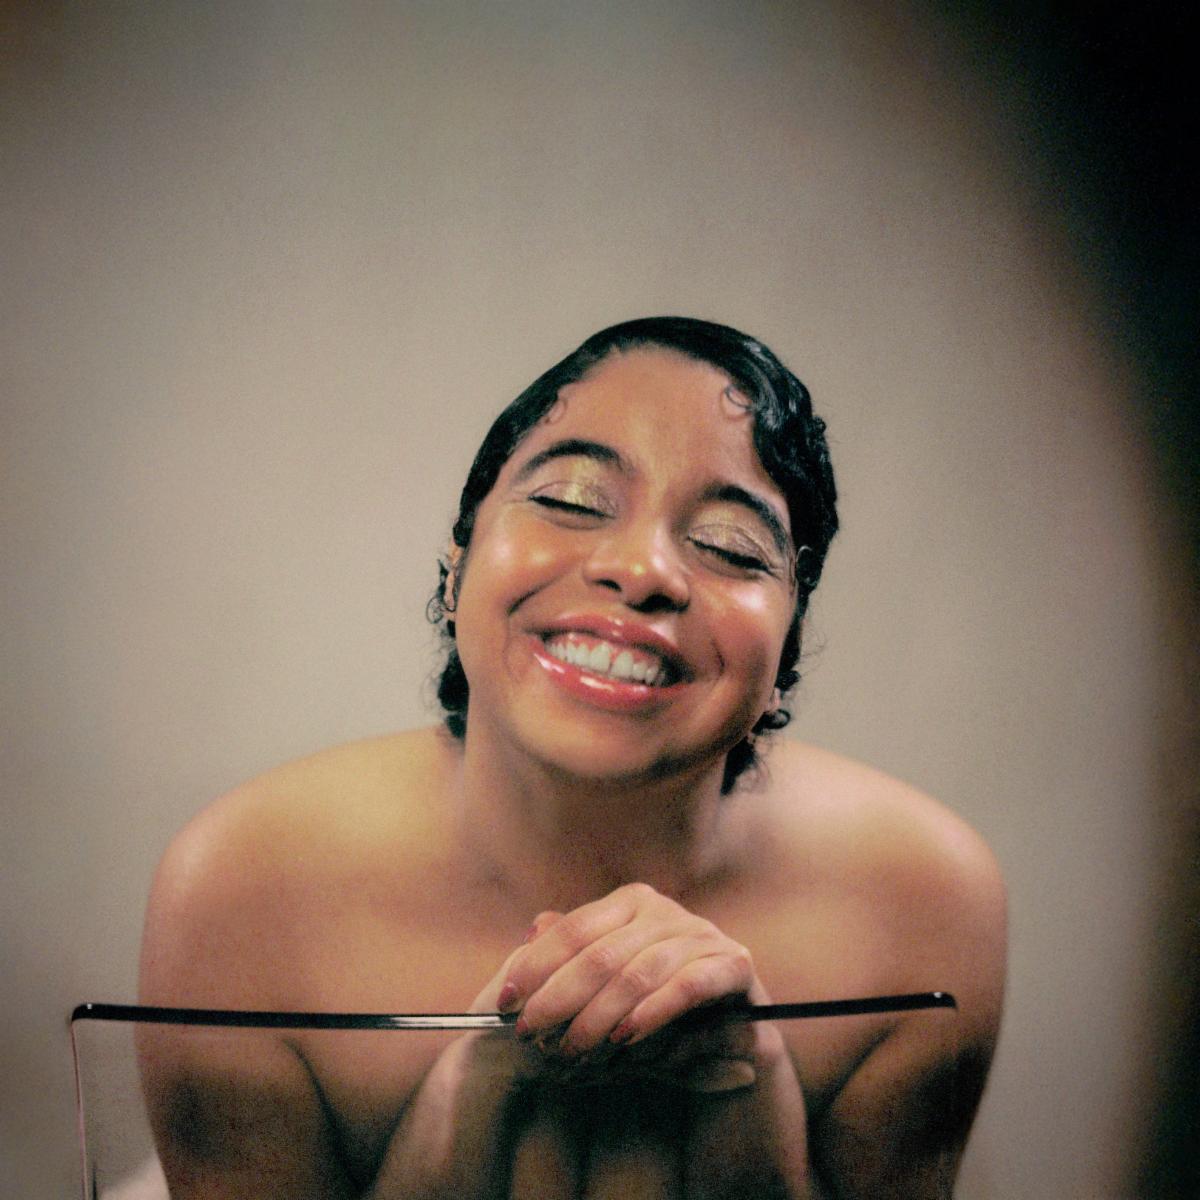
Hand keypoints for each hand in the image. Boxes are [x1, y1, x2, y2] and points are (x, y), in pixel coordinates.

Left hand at [492, 883, 772, 1091]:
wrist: (733, 1029)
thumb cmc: (657, 1003)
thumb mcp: (609, 980)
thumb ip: (574, 955)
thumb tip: (530, 932)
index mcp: (630, 902)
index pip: (573, 929)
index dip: (535, 966)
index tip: (503, 1002)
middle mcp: (664, 910)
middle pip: (600, 954)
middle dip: (558, 998)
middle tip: (529, 1033)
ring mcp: (700, 934)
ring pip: (638, 973)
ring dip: (598, 1017)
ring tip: (571, 1048)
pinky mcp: (733, 963)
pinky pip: (687, 986)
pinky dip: (653, 1013)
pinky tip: (625, 1038)